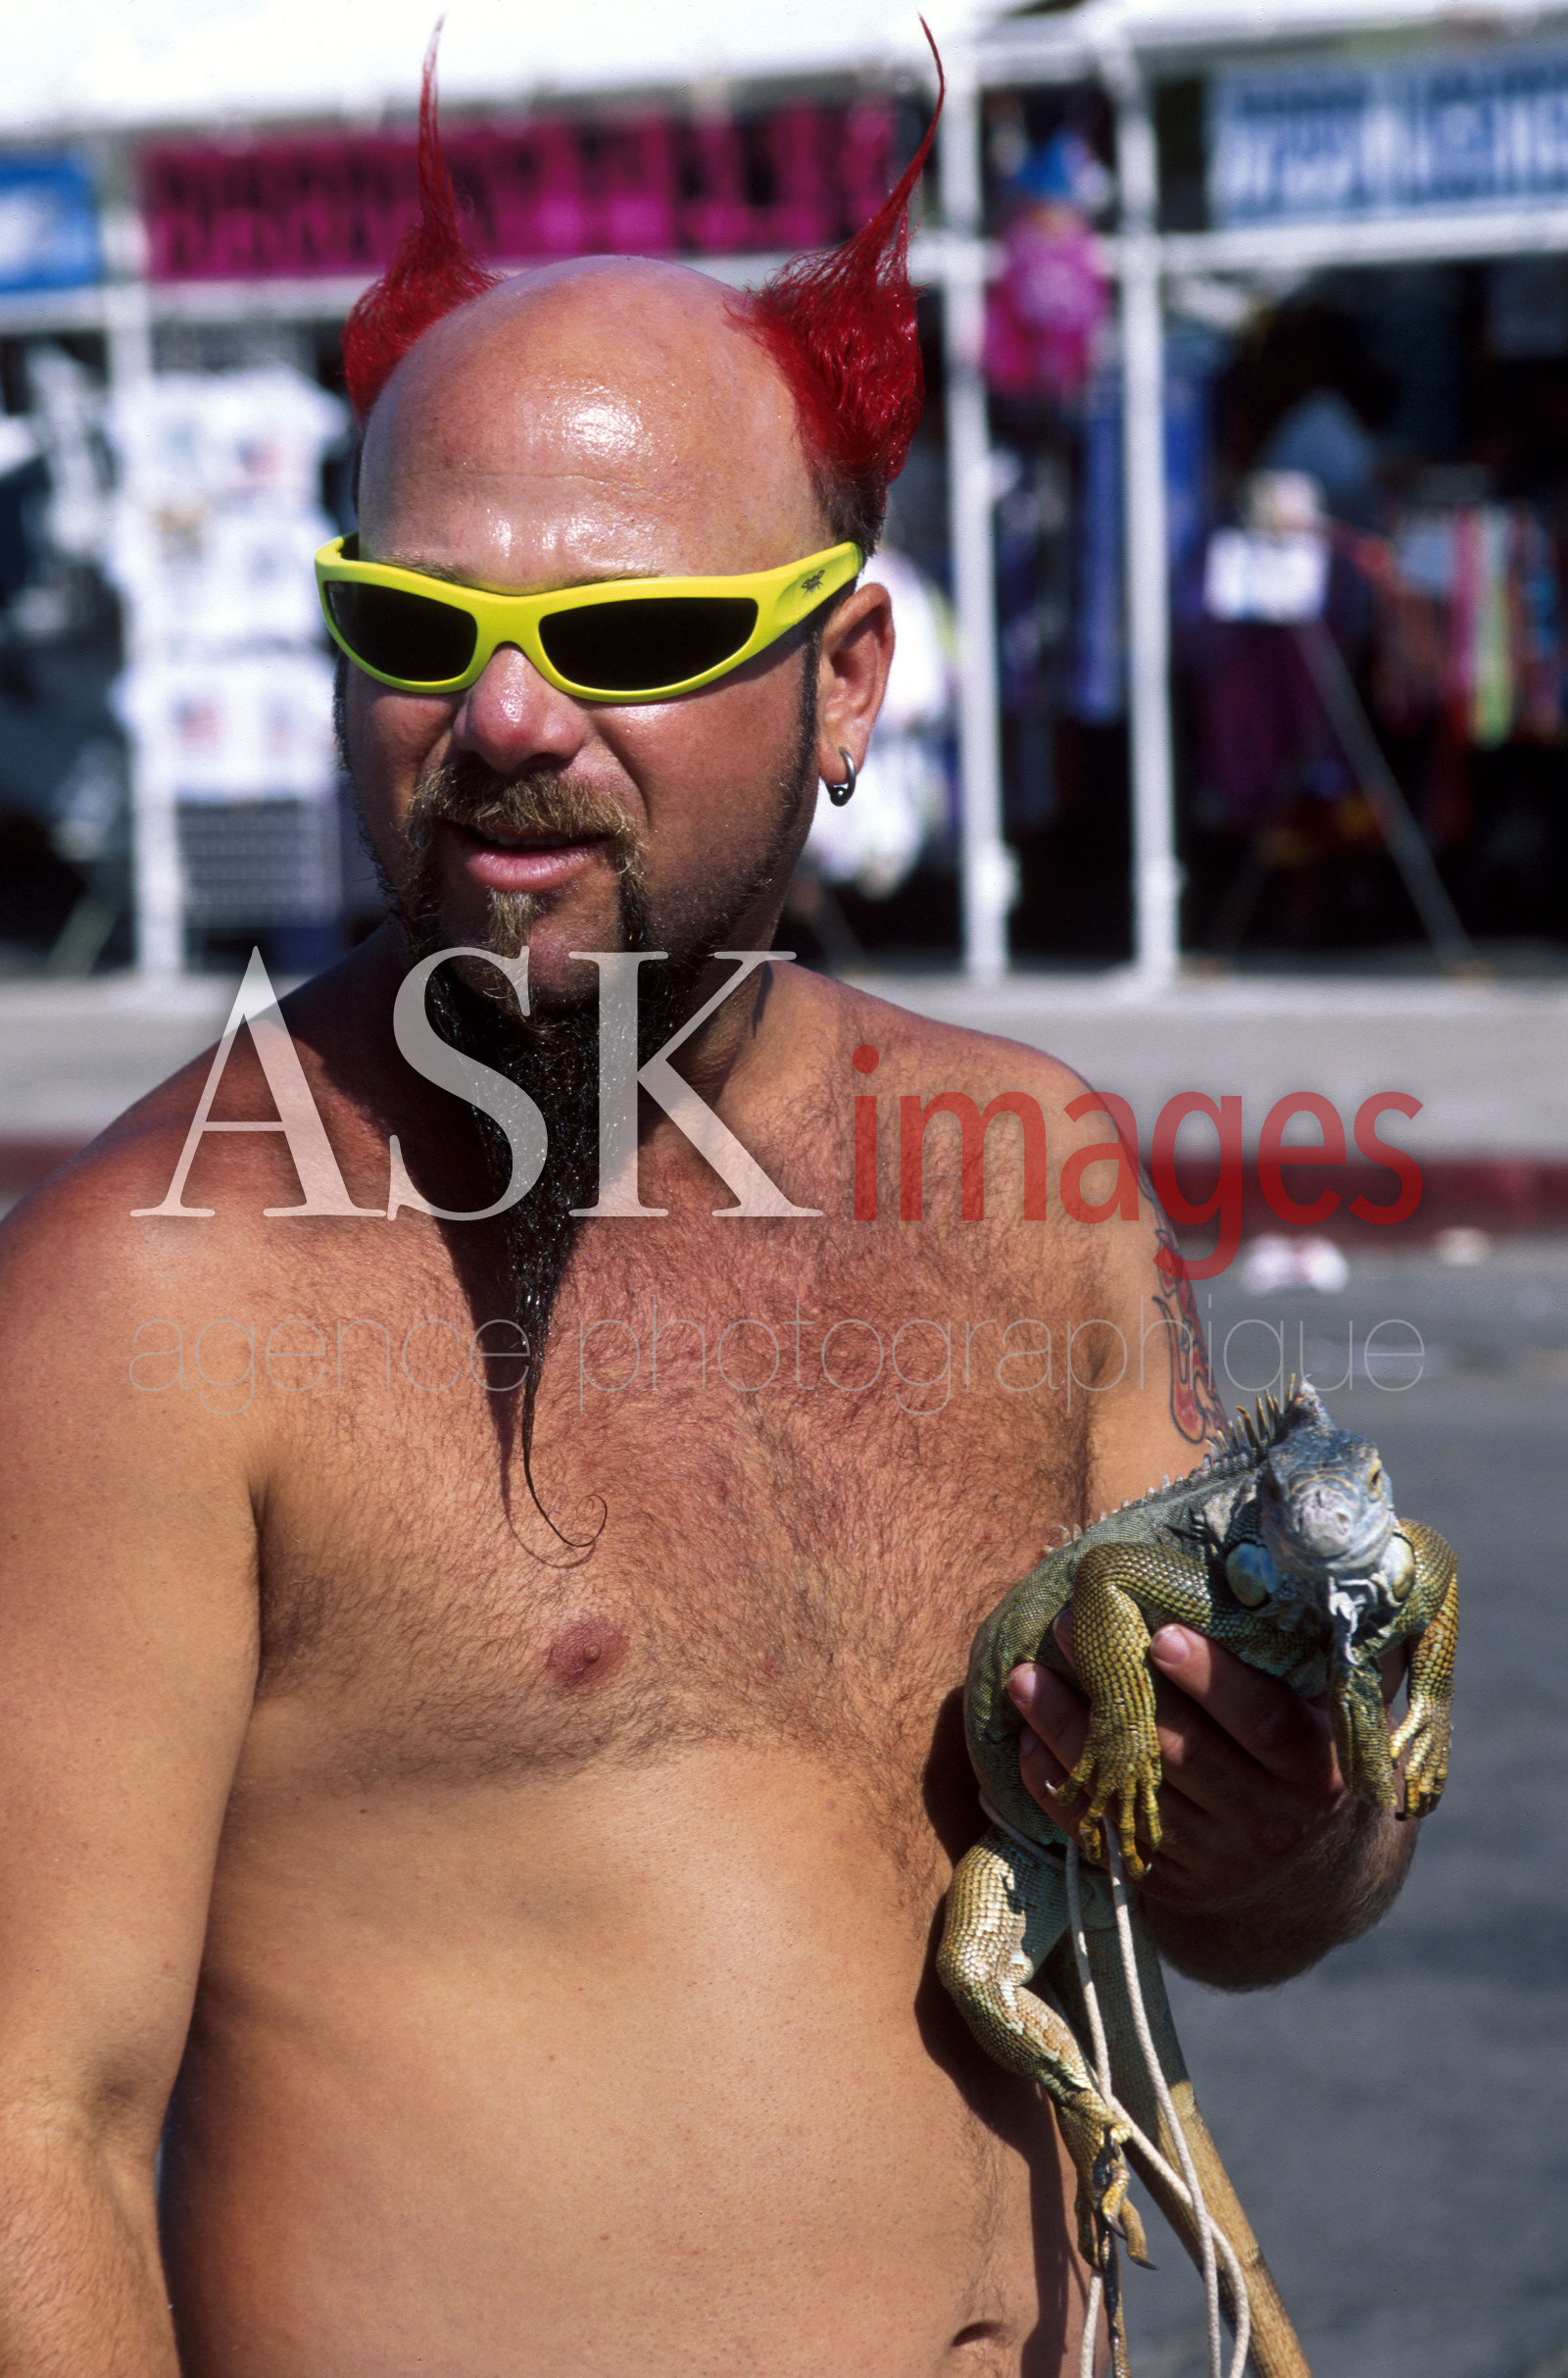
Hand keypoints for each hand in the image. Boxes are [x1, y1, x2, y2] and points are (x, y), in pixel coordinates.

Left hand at [1007, 1618, 1405, 1913]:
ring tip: (1026, 1675)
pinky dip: (1061, 1790)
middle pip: (1186, 1754)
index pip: (1267, 1722)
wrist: (1308, 1872)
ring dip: (1071, 1732)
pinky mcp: (1173, 1884)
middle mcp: (1271, 1821)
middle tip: (1072, 1626)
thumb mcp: (1325, 1709)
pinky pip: (1106, 1835)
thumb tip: (1298, 1560)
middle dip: (1123, 1689)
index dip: (1214, 1681)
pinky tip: (1026, 1742)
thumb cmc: (1304, 1750)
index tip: (1160, 1632)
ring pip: (1135, 1793)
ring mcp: (1219, 1859)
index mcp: (1316, 1768)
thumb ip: (1314, 1649)